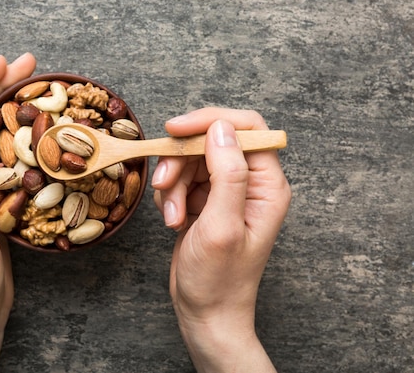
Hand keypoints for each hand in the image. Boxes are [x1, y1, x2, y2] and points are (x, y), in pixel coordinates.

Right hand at [151, 108, 290, 372]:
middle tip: (165, 186)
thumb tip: (221, 128)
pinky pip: (182, 178)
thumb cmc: (219, 279)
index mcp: (268, 186)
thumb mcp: (222, 226)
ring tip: (172, 217)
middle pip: (211, 141)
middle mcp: (251, 183)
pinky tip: (172, 220)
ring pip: (191, 159)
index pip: (246, 128)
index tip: (175, 130)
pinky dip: (170, 194)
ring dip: (173, 183)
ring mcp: (227, 191)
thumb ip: (227, 174)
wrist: (205, 312)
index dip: (209, 121)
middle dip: (182, 161)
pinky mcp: (206, 200)